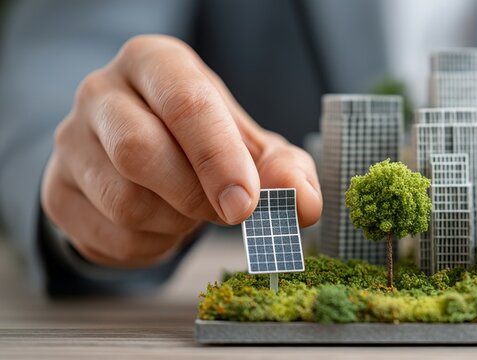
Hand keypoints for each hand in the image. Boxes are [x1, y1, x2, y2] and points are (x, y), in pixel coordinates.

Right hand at [41, 35, 321, 267]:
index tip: (246, 202)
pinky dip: (152, 246)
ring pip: (124, 201)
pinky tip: (164, 226)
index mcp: (155, 63)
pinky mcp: (57, 192)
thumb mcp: (253, 147)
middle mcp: (101, 92)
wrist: (145, 162)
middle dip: (195, 195)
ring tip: (191, 210)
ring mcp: (70, 142)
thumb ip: (286, 170)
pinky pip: (109, 237)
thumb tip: (302, 203)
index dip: (219, 159)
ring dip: (175, 223)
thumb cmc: (204, 143)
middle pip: (140, 152)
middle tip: (227, 211)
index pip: (185, 104)